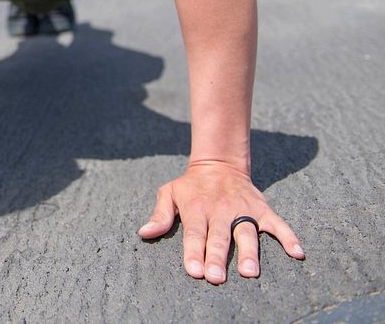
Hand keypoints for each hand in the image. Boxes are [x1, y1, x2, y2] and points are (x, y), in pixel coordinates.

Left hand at [138, 161, 304, 283]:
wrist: (219, 163)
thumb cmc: (191, 185)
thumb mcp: (169, 192)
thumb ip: (160, 214)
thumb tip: (144, 233)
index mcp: (196, 208)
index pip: (194, 232)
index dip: (193, 252)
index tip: (194, 271)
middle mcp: (220, 210)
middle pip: (219, 236)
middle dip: (217, 257)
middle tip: (216, 278)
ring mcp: (243, 210)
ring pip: (247, 232)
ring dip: (249, 252)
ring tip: (249, 272)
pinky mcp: (262, 209)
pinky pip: (278, 224)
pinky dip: (288, 237)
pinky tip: (297, 253)